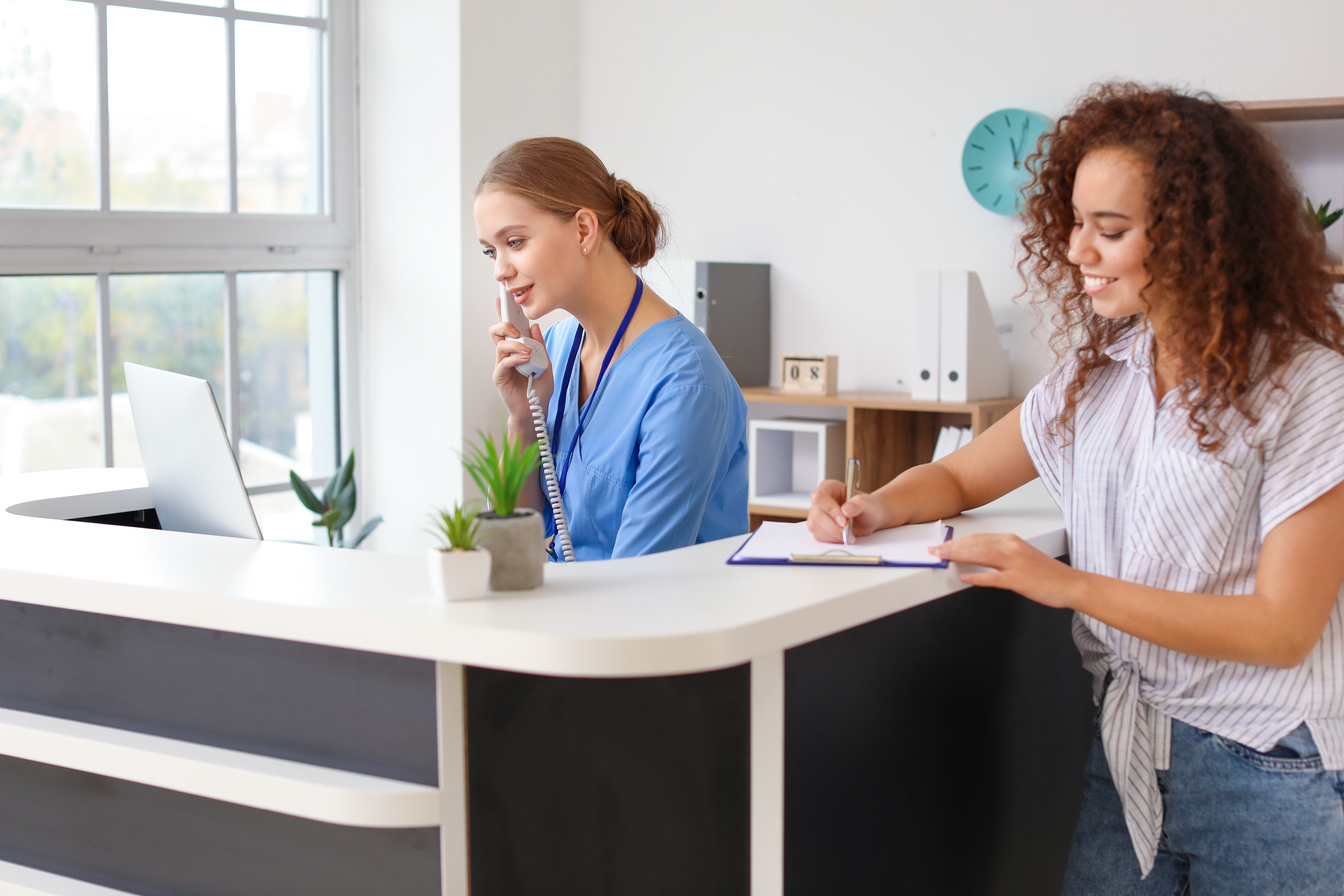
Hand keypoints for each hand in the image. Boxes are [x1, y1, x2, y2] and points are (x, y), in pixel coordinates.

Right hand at [489, 293, 552, 424]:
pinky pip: (503, 362)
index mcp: (517, 348)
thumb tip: (536, 327)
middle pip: (496, 331)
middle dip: (505, 324)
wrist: (536, 410)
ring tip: (527, 350)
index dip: (502, 312)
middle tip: (518, 329)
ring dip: (514, 344)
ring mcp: (501, 365)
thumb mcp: (546, 364)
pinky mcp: (499, 377)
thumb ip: (540, 346)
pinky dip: (514, 359)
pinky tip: (525, 360)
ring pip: (500, 344)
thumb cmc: (539, 388)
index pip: (508, 327)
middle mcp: (506, 354)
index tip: (501, 298)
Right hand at [807, 479, 890, 542]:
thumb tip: (846, 509)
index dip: (830, 510)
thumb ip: (858, 503)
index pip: (820, 497)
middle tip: (849, 533)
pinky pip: (819, 536)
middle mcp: (820, 500)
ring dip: (833, 535)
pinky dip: (832, 539)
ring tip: (850, 536)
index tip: (844, 521)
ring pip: (816, 527)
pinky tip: (844, 537)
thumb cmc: (867, 507)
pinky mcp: (818, 527)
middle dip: (833, 527)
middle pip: (817, 514)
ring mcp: (816, 514)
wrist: (868, 518)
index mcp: (829, 487)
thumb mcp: (868, 503)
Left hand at [930, 532, 1078, 607]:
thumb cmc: (1046, 573)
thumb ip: (999, 554)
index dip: (957, 541)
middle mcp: (1012, 548)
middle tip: (934, 550)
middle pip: (976, 544)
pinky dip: (978, 577)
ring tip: (942, 557)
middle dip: (952, 547)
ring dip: (959, 556)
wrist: (1070, 584)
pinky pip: (995, 578)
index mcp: (1011, 541)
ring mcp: (1016, 563)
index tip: (942, 544)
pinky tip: (965, 578)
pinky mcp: (1019, 580)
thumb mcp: (1020, 556)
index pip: (978, 538)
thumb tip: (975, 555)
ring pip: (981, 556)